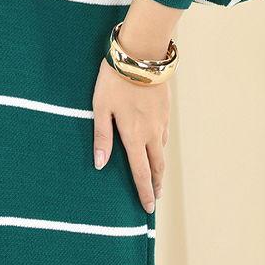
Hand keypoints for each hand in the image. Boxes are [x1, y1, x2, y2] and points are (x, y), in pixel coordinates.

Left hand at [91, 56, 168, 213]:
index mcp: (134, 136)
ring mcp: (161, 121)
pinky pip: (164, 134)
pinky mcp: (165, 109)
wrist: (141, 55)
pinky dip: (162, 147)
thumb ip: (101, 137)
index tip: (149, 209)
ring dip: (160, 167)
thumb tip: (99, 164)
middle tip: (155, 198)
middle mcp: (151, 133)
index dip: (144, 192)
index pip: (141, 172)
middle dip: (156, 184)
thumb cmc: (114, 80)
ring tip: (157, 177)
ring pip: (162, 150)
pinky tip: (158, 146)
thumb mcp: (101, 107)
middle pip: (157, 166)